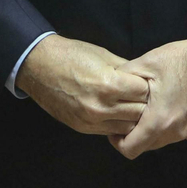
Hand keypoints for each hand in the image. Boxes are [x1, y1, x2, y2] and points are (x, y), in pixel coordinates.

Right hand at [16, 35, 149, 135]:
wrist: (39, 67)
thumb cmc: (72, 55)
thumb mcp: (104, 56)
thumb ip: (127, 70)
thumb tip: (146, 79)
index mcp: (108, 84)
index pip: (144, 92)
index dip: (146, 85)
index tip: (143, 81)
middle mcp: (101, 106)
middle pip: (140, 112)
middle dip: (143, 102)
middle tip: (139, 94)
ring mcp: (91, 120)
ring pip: (128, 127)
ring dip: (132, 116)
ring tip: (128, 104)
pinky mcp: (83, 128)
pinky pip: (111, 132)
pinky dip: (117, 123)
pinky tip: (115, 112)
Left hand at [110, 39, 186, 159]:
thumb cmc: (182, 59)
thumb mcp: (147, 62)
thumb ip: (124, 77)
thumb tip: (108, 86)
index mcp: (159, 121)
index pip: (130, 150)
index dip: (117, 142)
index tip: (115, 127)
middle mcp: (175, 133)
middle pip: (145, 146)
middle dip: (134, 134)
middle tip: (131, 113)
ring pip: (161, 141)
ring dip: (152, 130)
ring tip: (149, 106)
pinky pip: (177, 134)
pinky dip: (169, 126)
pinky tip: (169, 105)